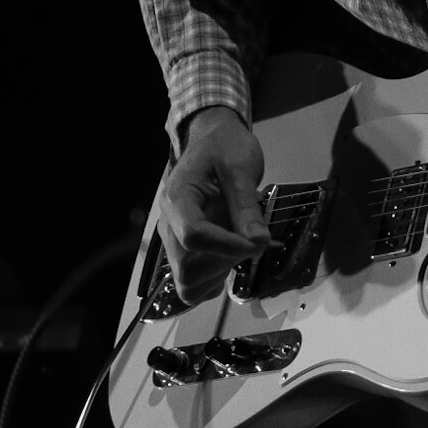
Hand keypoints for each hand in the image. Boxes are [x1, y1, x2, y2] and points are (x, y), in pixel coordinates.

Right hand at [159, 106, 271, 303]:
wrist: (214, 142)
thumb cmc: (225, 149)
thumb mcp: (241, 168)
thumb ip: (247, 206)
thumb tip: (259, 242)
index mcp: (177, 199)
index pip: (193, 236)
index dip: (227, 246)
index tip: (258, 242)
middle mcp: (169, 225)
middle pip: (187, 268)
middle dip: (225, 262)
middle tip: (249, 240)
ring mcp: (174, 241)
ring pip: (188, 283)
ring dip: (220, 273)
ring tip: (239, 245)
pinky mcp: (184, 252)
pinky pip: (192, 285)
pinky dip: (214, 281)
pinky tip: (231, 257)